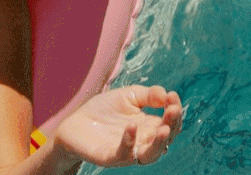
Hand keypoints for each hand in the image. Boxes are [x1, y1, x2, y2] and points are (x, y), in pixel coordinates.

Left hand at [53, 85, 183, 167]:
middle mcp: (143, 141)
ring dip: (160, 143)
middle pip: (166, 139)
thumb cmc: (104, 109)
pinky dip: (129, 142)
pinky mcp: (110, 157)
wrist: (75, 121)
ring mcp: (128, 151)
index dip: (175, 110)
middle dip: (173, 125)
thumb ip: (149, 94)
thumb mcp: (129, 96)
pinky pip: (124, 155)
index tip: (172, 96)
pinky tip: (131, 126)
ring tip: (164, 129)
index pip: (170, 122)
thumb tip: (167, 94)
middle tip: (173, 110)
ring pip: (151, 155)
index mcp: (150, 126)